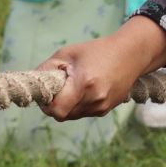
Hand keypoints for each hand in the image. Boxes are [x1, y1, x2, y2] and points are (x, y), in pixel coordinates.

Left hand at [40, 16, 165, 120]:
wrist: (131, 54)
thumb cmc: (97, 50)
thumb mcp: (67, 53)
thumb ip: (46, 68)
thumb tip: (33, 83)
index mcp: (84, 84)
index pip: (56, 110)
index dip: (47, 104)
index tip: (48, 92)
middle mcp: (94, 99)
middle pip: (62, 115)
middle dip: (56, 104)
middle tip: (60, 87)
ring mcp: (102, 106)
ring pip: (72, 116)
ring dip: (68, 105)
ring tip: (76, 86)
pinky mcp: (106, 110)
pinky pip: (83, 113)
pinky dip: (79, 104)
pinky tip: (87, 89)